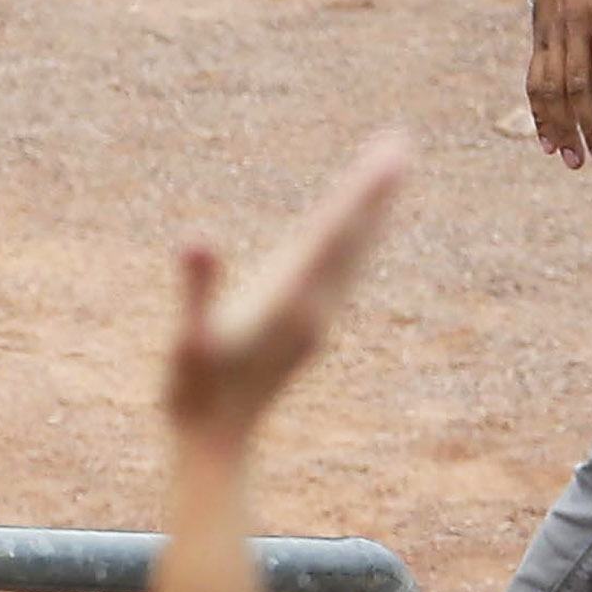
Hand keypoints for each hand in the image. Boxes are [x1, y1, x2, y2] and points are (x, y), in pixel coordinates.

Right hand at [166, 134, 405, 447]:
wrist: (214, 447)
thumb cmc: (194, 393)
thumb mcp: (189, 339)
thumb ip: (198, 291)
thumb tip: (196, 240)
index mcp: (292, 300)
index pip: (334, 233)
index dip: (362, 191)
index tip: (392, 156)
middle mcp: (314, 308)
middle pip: (354, 238)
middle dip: (377, 191)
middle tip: (402, 143)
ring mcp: (315, 321)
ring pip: (354, 257)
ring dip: (372, 215)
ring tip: (390, 176)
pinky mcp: (307, 331)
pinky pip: (343, 275)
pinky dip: (357, 244)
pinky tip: (359, 236)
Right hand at [527, 0, 591, 169]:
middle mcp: (572, 26)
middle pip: (576, 87)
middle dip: (587, 127)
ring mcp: (550, 32)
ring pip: (550, 88)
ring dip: (558, 127)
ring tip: (570, 160)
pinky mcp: (538, 34)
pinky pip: (533, 79)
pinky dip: (538, 111)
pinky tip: (545, 139)